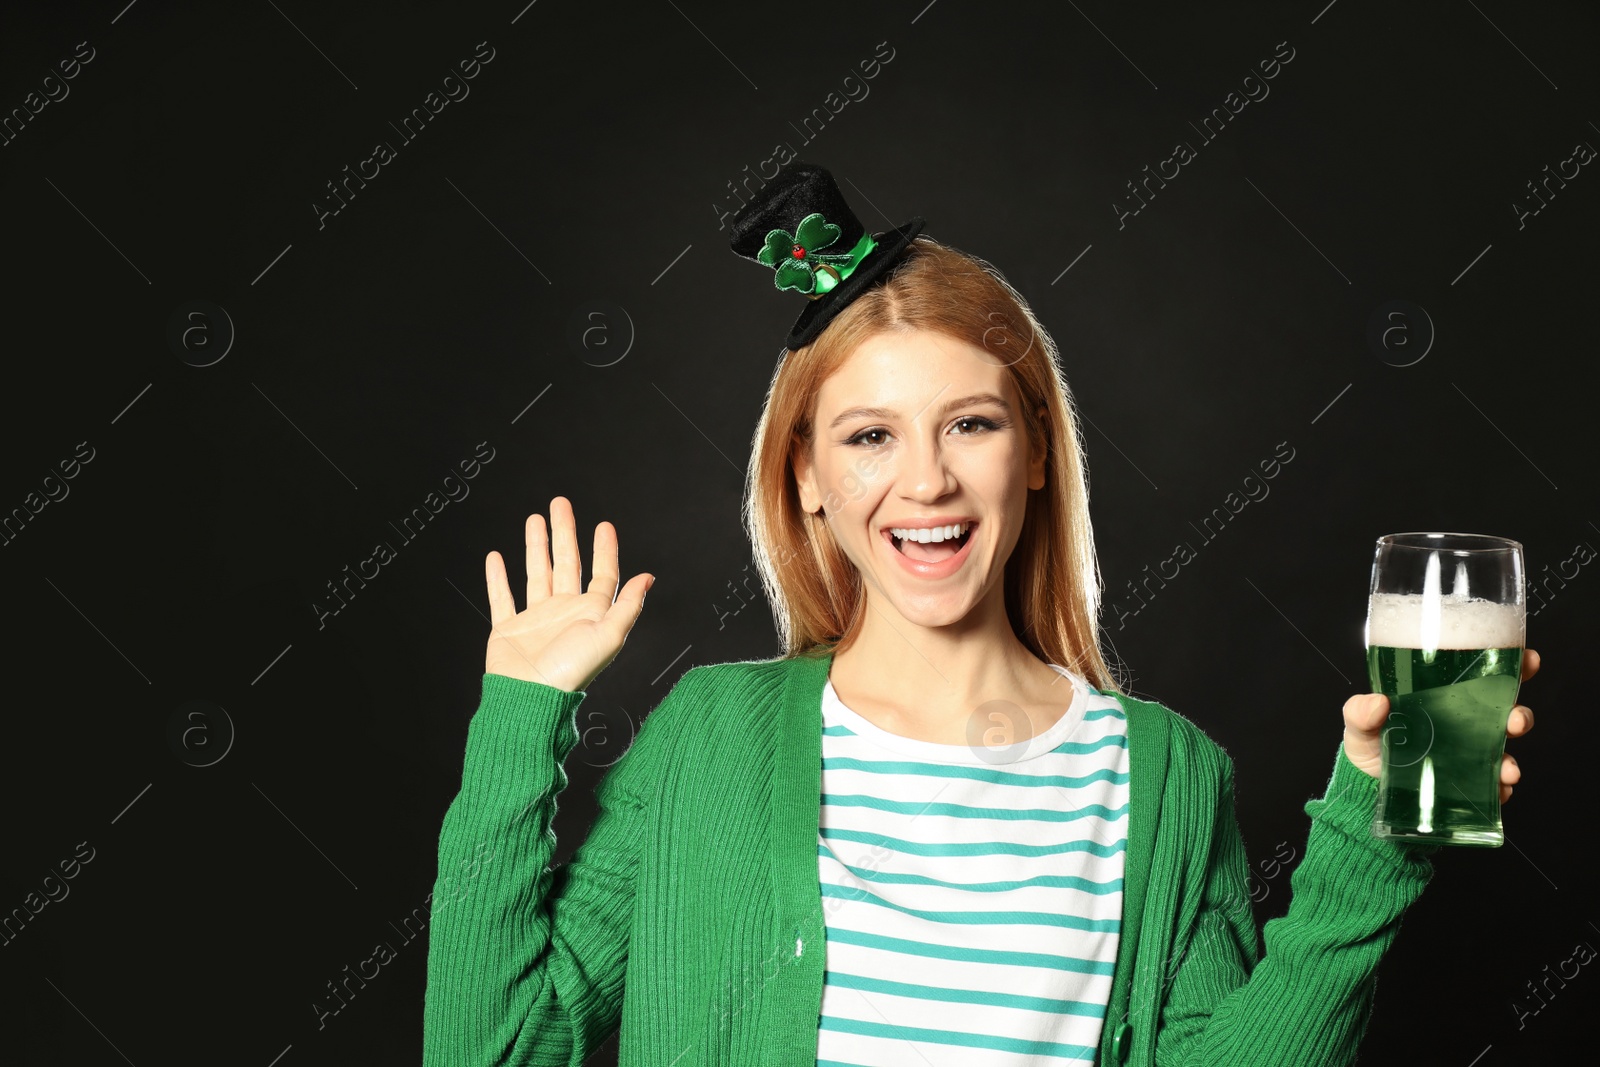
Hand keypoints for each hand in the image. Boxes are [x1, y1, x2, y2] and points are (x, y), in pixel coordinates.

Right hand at [482, 496, 653, 692]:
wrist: (531, 698)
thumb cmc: (571, 671)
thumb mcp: (608, 636)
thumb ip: (628, 605)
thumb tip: (648, 577)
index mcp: (591, 613)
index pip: (602, 574)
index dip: (604, 549)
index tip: (604, 525)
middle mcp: (565, 612)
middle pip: (567, 564)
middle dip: (564, 532)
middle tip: (560, 503)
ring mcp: (536, 619)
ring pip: (536, 573)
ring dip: (535, 546)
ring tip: (534, 519)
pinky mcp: (509, 629)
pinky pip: (502, 597)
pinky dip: (498, 578)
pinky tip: (496, 557)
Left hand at [1342, 648, 1538, 801]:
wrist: (1367, 786)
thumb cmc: (1370, 743)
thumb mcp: (1359, 722)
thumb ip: (1360, 711)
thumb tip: (1377, 702)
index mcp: (1445, 696)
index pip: (1485, 675)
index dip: (1513, 665)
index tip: (1528, 659)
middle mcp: (1465, 722)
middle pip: (1507, 711)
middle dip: (1520, 714)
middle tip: (1515, 720)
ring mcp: (1470, 753)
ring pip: (1506, 750)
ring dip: (1512, 757)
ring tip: (1507, 767)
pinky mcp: (1469, 783)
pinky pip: (1494, 785)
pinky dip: (1500, 788)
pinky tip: (1496, 789)